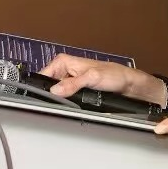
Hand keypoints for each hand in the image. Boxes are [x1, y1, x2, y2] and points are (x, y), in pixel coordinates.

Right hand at [37, 53, 165, 103]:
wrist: (128, 85)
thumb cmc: (113, 75)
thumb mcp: (92, 78)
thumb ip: (73, 84)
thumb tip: (55, 90)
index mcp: (64, 61)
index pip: (43, 75)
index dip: (41, 88)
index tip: (40, 100)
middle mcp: (65, 69)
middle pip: (48, 85)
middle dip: (51, 96)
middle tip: (55, 106)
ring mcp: (70, 80)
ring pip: (56, 93)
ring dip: (60, 100)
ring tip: (65, 107)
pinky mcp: (76, 89)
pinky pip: (65, 97)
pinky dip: (67, 102)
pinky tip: (71, 106)